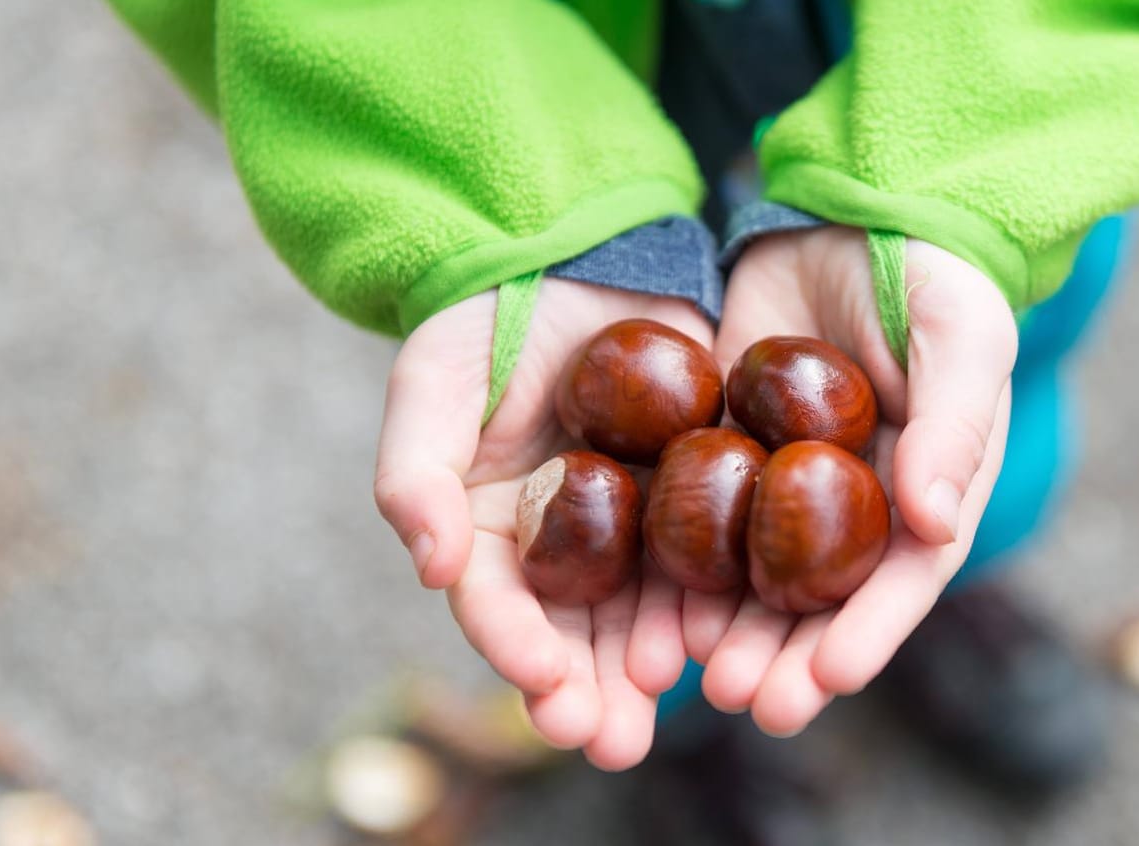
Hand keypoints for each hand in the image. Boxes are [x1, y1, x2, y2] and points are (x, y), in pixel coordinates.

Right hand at [373, 279, 704, 770]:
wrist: (577, 255)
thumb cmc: (487, 318)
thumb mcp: (432, 382)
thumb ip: (415, 473)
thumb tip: (430, 565)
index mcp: (490, 528)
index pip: (496, 604)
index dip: (515, 648)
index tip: (545, 683)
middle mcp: (560, 542)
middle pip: (570, 631)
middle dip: (588, 691)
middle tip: (612, 742)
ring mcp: (628, 522)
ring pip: (638, 609)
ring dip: (649, 663)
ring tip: (670, 702)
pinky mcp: (691, 491)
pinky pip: (703, 554)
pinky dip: (709, 597)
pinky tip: (723, 633)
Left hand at [696, 226, 1017, 735]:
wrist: (848, 211)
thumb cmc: (928, 272)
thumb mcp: (961, 336)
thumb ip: (954, 425)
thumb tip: (934, 521)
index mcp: (926, 491)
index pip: (903, 580)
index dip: (869, 634)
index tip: (830, 681)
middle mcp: (856, 506)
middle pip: (823, 599)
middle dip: (788, 657)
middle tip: (749, 703)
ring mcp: (787, 483)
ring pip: (755, 574)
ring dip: (727, 630)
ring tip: (688, 676)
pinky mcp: (727, 450)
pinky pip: (701, 519)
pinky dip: (678, 567)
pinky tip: (650, 607)